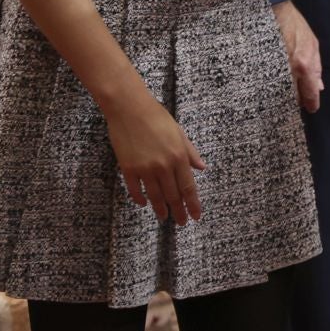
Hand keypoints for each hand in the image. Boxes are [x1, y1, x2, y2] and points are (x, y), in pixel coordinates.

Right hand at [103, 89, 205, 224]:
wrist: (129, 108)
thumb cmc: (156, 116)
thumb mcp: (179, 132)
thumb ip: (190, 152)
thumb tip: (201, 168)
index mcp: (179, 156)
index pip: (188, 187)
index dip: (192, 204)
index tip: (195, 216)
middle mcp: (163, 165)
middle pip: (173, 195)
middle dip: (178, 211)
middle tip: (180, 222)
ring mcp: (145, 168)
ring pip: (155, 196)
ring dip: (160, 209)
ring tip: (164, 217)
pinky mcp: (128, 168)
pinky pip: (135, 189)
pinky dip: (140, 198)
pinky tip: (144, 203)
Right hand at [272, 0, 322, 112]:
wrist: (272, 9)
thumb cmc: (293, 25)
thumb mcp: (312, 43)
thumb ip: (316, 67)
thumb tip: (319, 87)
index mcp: (303, 65)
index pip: (309, 94)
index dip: (311, 103)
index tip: (312, 108)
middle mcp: (287, 70)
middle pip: (292, 97)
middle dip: (296, 100)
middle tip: (298, 102)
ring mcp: (271, 69)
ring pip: (278, 92)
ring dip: (283, 94)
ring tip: (284, 94)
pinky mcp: (258, 66)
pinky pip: (265, 83)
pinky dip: (270, 86)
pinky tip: (271, 85)